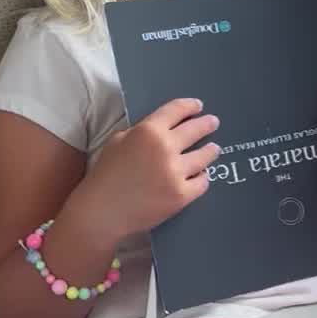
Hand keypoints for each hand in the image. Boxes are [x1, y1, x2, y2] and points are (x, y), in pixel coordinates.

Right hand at [77, 98, 220, 246]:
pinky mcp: (181, 195)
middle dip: (207, 124)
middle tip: (213, 122)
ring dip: (211, 150)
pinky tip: (202, 174)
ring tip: (214, 149)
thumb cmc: (105, 175)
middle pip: (196, 129)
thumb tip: (162, 129)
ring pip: (205, 156)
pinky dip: (202, 177)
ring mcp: (176, 172)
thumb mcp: (117, 141)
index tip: (199, 106)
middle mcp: (166, 148)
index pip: (177, 110)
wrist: (102, 212)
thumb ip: (140, 131)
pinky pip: (202, 182)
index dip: (190, 106)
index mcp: (148, 131)